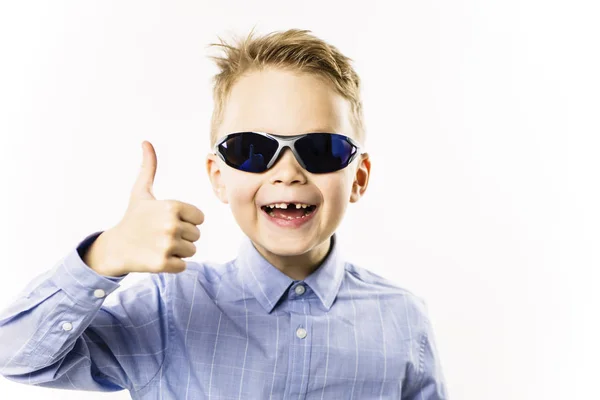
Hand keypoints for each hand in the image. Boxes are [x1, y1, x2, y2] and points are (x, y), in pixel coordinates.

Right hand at [91, 141, 204, 275]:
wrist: (114, 247)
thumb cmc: (132, 217)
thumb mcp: (141, 191)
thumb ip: (149, 167)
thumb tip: (146, 142)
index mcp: (172, 206)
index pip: (199, 218)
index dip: (186, 221)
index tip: (167, 221)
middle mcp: (171, 224)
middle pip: (196, 235)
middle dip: (181, 237)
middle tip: (160, 235)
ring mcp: (167, 245)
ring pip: (191, 251)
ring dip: (177, 251)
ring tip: (158, 246)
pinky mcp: (163, 263)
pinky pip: (183, 266)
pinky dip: (172, 265)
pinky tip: (156, 258)